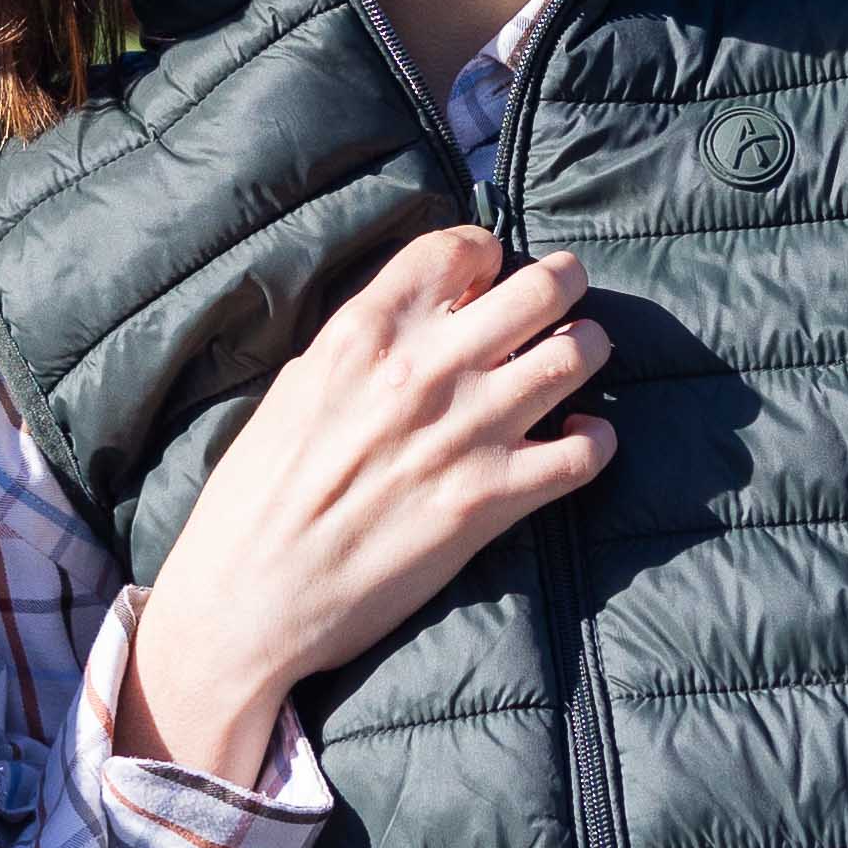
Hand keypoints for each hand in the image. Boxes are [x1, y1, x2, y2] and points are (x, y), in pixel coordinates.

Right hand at [124, 228, 611, 779]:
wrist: (251, 598)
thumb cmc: (254, 498)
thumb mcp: (294, 390)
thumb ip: (358, 348)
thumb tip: (413, 322)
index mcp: (364, 334)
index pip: (456, 249)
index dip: (483, 253)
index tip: (488, 273)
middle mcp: (424, 371)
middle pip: (538, 289)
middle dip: (562, 281)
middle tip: (565, 289)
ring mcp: (466, 433)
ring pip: (574, 357)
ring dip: (588, 349)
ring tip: (581, 355)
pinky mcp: (492, 500)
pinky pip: (584, 453)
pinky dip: (596, 440)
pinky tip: (581, 439)